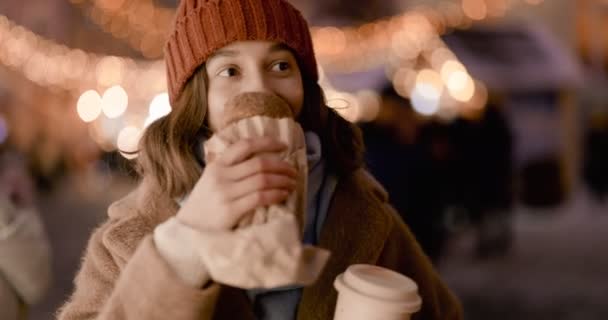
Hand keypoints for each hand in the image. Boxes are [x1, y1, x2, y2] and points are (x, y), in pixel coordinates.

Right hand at [176, 137, 297, 231]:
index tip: (283, 145)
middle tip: (293, 171)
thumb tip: (265, 161)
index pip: (245, 146)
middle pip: (259, 164)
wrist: (188, 228)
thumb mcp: (212, 179)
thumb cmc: (205, 203)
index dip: (267, 143)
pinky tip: (284, 195)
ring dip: (282, 180)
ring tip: (292, 183)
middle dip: (281, 166)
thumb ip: (231, 168)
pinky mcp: (230, 210)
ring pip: (262, 180)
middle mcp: (221, 176)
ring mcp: (225, 193)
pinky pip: (260, 198)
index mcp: (218, 164)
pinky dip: (276, 194)